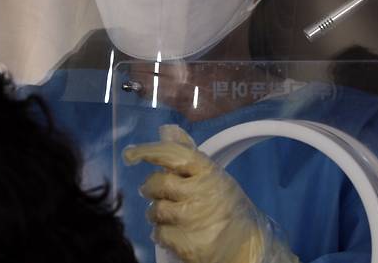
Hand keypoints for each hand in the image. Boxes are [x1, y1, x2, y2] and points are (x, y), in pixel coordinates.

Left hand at [123, 125, 298, 262]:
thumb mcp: (213, 175)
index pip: (172, 154)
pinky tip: (176, 231)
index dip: (147, 151)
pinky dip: (162, 233)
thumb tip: (166, 130)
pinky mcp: (186, 243)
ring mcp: (192, 219)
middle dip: (150, 187)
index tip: (130, 154)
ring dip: (156, 212)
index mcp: (208, 172)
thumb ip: (187, 153)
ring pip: (155, 210)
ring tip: (170, 214)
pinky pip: (158, 233)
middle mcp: (199, 193)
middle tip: (155, 191)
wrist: (248, 247)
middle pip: (158, 183)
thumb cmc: (226, 206)